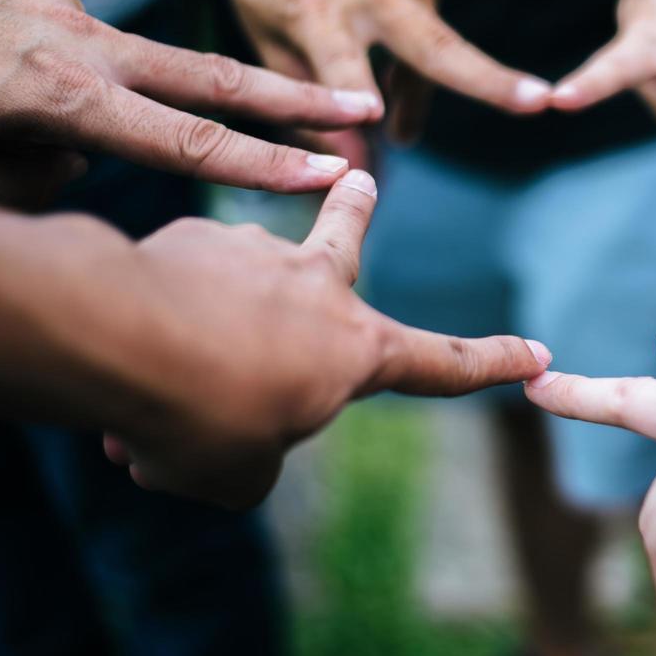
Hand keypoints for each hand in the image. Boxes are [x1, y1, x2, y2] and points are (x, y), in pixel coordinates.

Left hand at [0, 0, 379, 208]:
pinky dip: (83, 88)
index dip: (262, 164)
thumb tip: (85, 161)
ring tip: (63, 121)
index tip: (328, 174)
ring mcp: (65, 10)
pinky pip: (88, 55)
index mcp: (59, 96)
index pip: (186, 140)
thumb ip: (38, 186)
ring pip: (146, 68)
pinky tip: (10, 100)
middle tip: (366, 105)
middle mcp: (78, 43)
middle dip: (295, 95)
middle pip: (213, 76)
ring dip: (162, 103)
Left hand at [102, 170, 551, 508]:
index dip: (495, 365)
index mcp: (356, 350)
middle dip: (357, 208)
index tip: (539, 354)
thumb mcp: (238, 475)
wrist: (118, 338)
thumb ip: (251, 459)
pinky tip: (117, 358)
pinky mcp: (186, 237)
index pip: (445, 365)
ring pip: (236, 286)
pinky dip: (157, 324)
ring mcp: (251, 252)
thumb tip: (223, 435)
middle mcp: (315, 286)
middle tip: (359, 179)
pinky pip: (175, 291)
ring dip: (210, 319)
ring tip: (162, 371)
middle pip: (346, 237)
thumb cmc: (200, 416)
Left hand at [213, 0, 551, 141]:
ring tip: (398, 122)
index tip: (381, 123)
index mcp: (311, 9)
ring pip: (433, 50)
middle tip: (540, 102)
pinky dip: (412, 46)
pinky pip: (428, 20)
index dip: (360, 97)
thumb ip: (306, 103)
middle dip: (489, 80)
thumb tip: (355, 168)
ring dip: (417, 89)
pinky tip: (383, 36)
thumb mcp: (263, 39)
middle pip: (434, 46)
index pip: (342, 65)